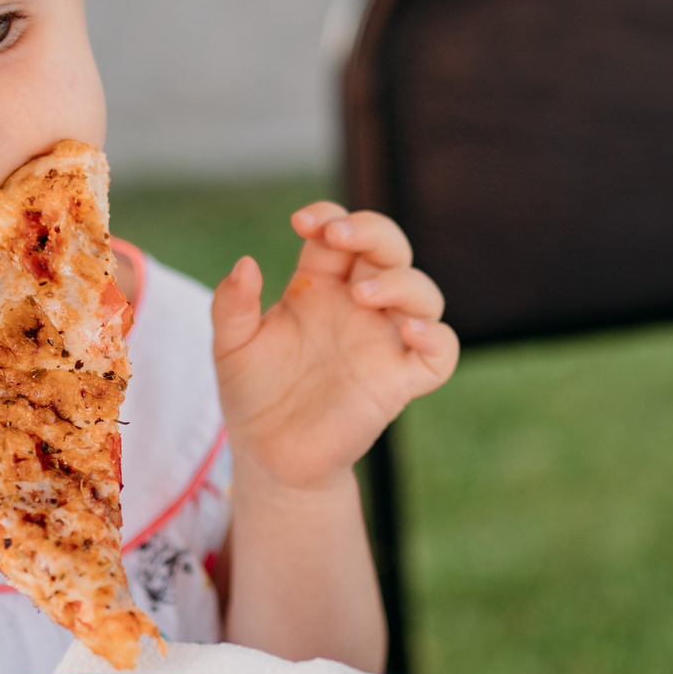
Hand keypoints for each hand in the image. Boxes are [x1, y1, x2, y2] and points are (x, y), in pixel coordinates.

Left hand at [212, 203, 459, 492]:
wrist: (268, 457)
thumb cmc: (253, 395)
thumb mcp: (231, 345)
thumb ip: (232, 304)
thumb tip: (245, 264)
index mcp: (320, 287)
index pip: (340, 234)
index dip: (330, 217)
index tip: (301, 222)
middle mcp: (358, 307)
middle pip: (389, 249)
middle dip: (372, 230)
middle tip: (338, 236)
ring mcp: (383, 342)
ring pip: (423, 293)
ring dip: (400, 281)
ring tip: (361, 293)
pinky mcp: (400, 381)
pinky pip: (441, 351)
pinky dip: (435, 335)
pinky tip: (407, 330)